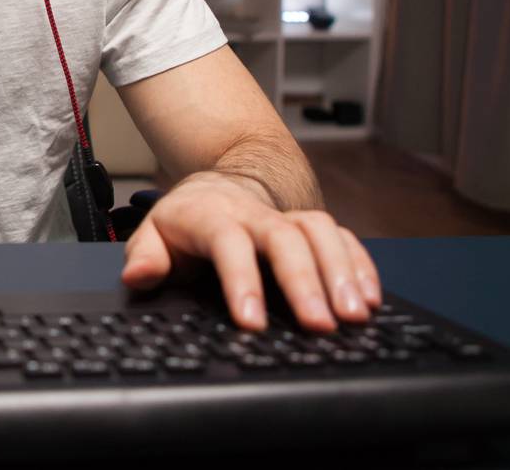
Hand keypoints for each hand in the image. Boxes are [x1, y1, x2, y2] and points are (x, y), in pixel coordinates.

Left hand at [119, 171, 381, 331]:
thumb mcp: (153, 234)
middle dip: (305, 282)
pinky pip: (342, 237)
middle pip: (284, 239)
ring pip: (320, 233)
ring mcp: (288, 216)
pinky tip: (371, 299)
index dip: (242, 281)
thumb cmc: (187, 220)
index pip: (228, 244)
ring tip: (356, 316)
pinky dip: (360, 265)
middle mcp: (255, 213)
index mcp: (212, 215)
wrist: (219, 184)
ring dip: (341, 272)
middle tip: (321, 325)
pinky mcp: (313, 225)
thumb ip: (145, 256)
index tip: (253, 322)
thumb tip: (138, 276)